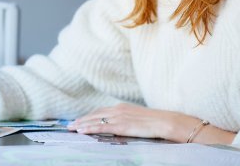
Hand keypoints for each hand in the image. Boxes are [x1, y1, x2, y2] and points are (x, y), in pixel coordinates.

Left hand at [67, 103, 235, 143]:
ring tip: (72, 129)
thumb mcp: (140, 119)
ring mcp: (120, 116)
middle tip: (70, 125)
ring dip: (82, 124)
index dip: (89, 116)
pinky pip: (102, 126)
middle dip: (82, 119)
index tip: (80, 120)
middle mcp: (119, 109)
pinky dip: (90, 128)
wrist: (169, 122)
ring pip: (96, 119)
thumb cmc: (157, 122)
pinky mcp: (122, 125)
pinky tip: (83, 131)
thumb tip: (122, 126)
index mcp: (123, 107)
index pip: (101, 111)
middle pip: (95, 113)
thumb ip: (129, 121)